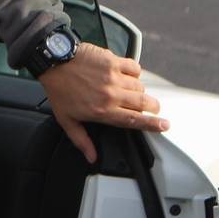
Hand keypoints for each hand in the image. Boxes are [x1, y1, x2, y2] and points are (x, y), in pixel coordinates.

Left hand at [38, 42, 167, 163]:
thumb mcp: (67, 119)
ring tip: (129, 90)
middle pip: (144, 103)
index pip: (135, 120)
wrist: (53, 61)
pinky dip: (134, 71)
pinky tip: (127, 74)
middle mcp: (111, 95)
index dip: (153, 124)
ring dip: (139, 90)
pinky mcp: (113, 61)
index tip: (165, 125)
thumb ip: (82, 140)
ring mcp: (113, 77)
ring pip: (140, 86)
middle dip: (152, 107)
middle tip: (152, 108)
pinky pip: (134, 67)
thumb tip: (91, 157)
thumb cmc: (59, 89)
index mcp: (103, 111)